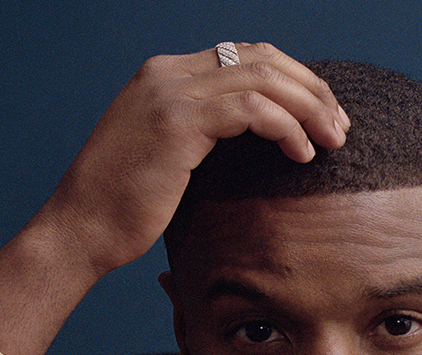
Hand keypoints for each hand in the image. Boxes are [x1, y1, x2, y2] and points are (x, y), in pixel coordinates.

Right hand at [43, 43, 349, 276]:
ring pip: (263, 78)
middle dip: (311, 89)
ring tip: (332, 141)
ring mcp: (171, 93)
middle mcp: (168, 73)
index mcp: (167, 76)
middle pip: (262, 58)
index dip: (293, 81)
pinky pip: (251, 110)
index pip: (246, 58)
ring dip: (308, 107)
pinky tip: (302, 154)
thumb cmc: (122, 210)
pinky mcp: (179, 122)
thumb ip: (202, 139)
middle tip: (340, 126)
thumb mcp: (167, 162)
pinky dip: (286, 128)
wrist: (80, 230)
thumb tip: (251, 149)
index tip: (322, 117)